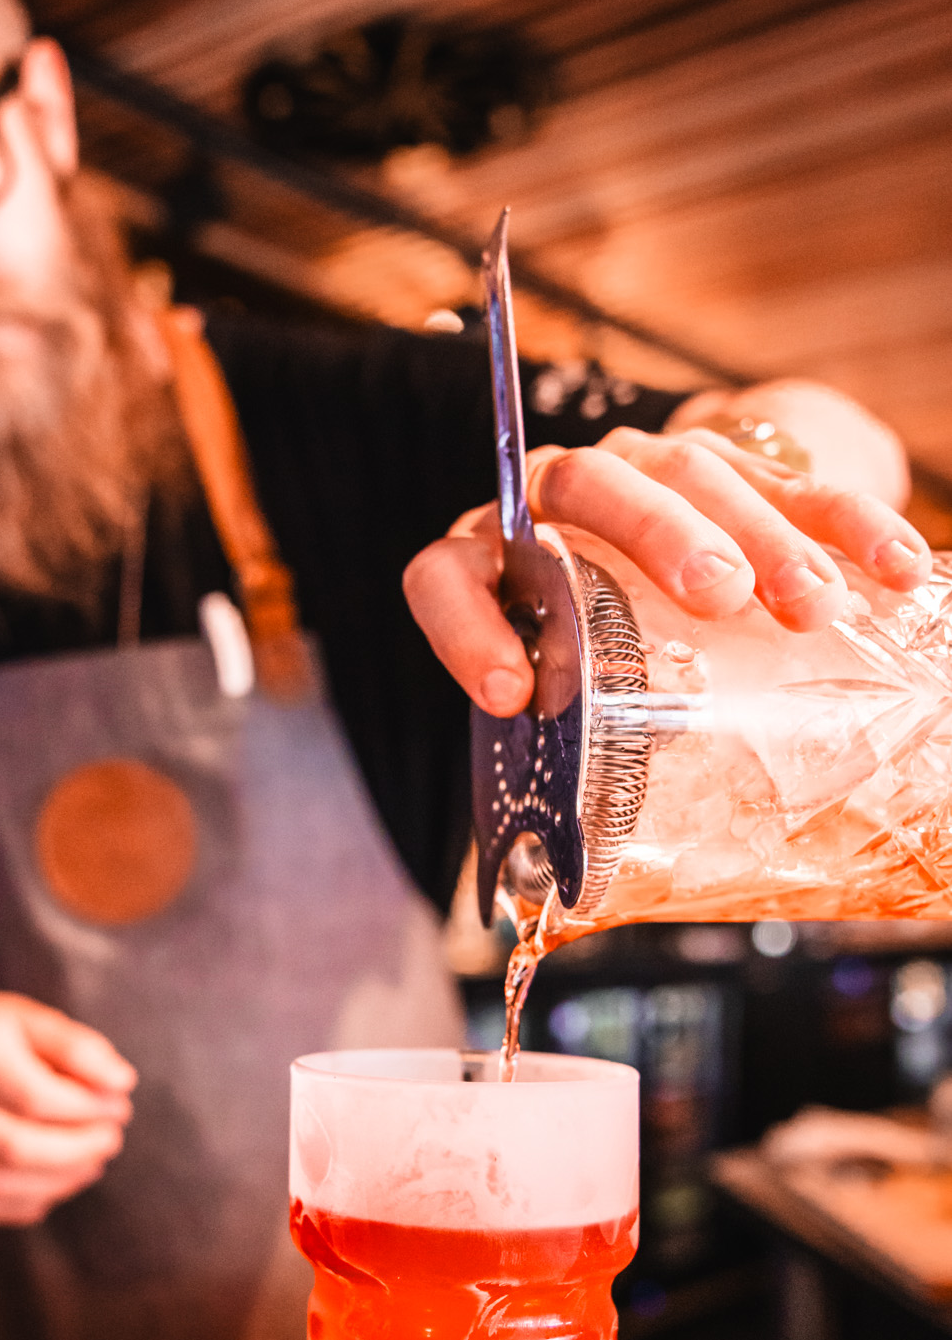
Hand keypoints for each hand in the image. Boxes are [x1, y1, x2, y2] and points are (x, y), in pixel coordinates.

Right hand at [0, 994, 135, 1226]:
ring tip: (94, 1157)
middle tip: (111, 1136)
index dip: (88, 1109)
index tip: (119, 1104)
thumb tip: (120, 1083)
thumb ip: (79, 1047)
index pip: (36, 1098)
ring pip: (4, 1183)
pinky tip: (62, 1176)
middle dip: (79, 1150)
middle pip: (17, 1148)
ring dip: (63, 1178)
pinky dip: (36, 1197)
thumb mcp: (32, 1017)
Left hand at [404, 412, 929, 717]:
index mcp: (498, 558)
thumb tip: (561, 877)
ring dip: (763, 535)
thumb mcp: (580, 688)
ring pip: (698, 469)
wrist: (686, 544)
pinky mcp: (742, 463)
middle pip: (590, 484)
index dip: (464, 628)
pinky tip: (891, 569)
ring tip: (810, 606)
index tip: (511, 693)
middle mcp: (562, 495)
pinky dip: (849, 522)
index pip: (447, 574)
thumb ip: (577, 744)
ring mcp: (652, 465)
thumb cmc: (612, 644)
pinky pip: (797, 479)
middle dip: (659, 533)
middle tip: (720, 596)